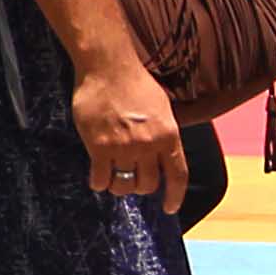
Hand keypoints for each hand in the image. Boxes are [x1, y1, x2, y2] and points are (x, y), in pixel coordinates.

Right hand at [72, 47, 189, 213]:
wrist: (108, 66)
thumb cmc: (134, 82)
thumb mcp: (162, 108)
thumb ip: (164, 134)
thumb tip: (164, 156)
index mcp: (169, 135)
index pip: (177, 175)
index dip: (175, 196)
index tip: (169, 208)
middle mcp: (148, 144)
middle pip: (148, 185)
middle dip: (140, 187)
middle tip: (132, 180)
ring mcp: (124, 147)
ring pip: (124, 185)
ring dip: (119, 186)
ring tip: (114, 179)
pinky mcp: (99, 146)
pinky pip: (101, 178)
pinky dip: (99, 182)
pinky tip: (98, 178)